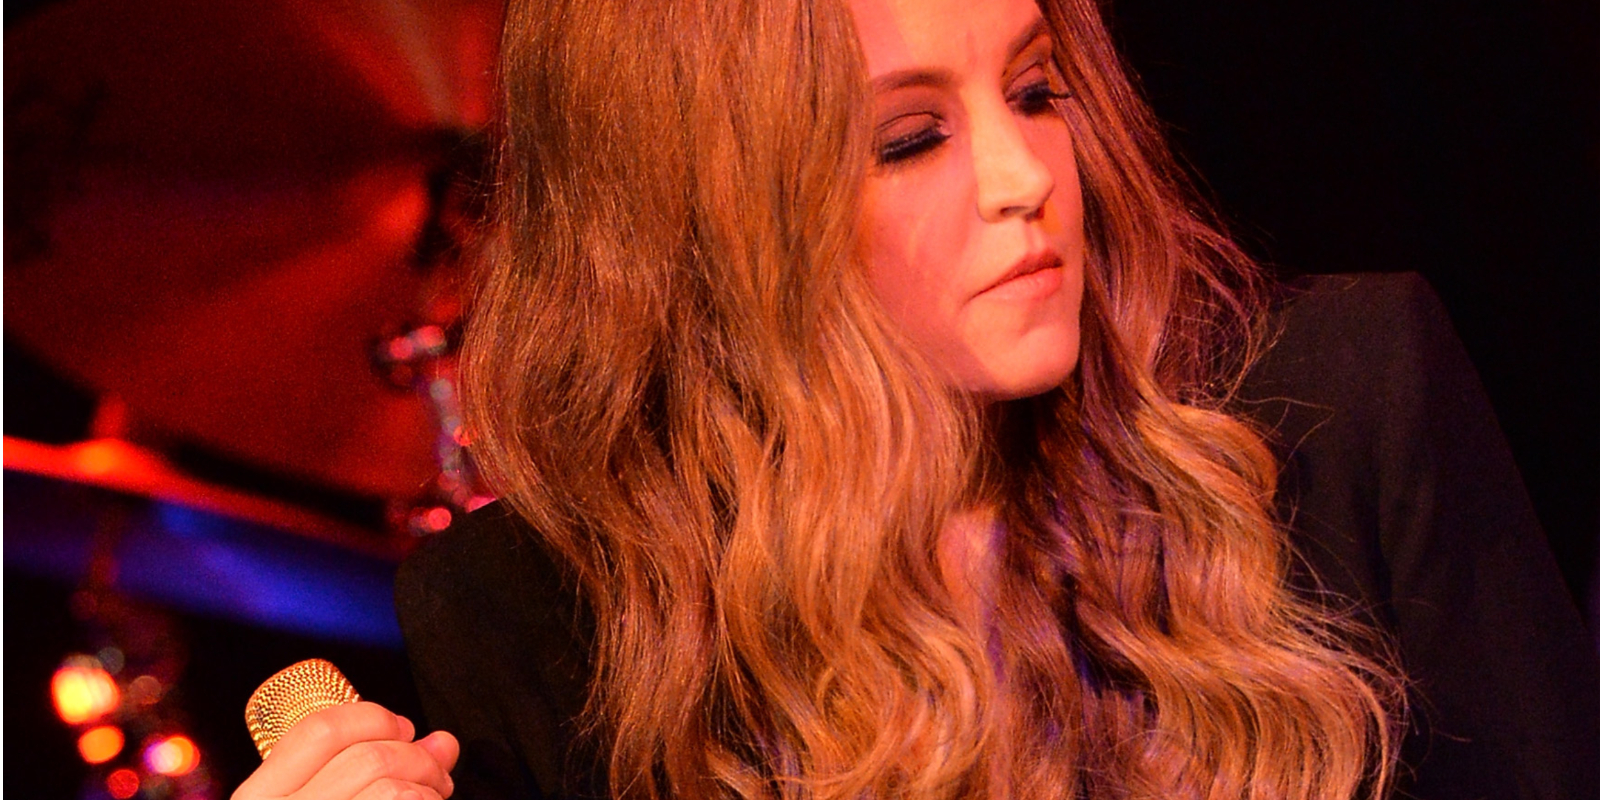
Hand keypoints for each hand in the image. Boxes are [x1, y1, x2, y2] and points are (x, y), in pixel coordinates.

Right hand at [232, 702, 458, 799]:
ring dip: (428, 787)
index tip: (404, 730)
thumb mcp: (325, 797)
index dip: (373, 717)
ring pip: (389, 789)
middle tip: (439, 773)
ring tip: (435, 795)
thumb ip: (377, 774)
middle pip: (368, 756)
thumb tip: (444, 742)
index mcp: (259, 796)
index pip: (319, 729)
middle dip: (419, 757)